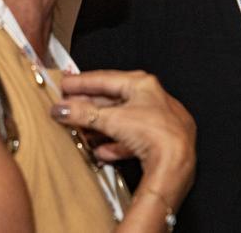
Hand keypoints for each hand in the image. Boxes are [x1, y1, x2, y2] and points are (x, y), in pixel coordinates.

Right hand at [53, 70, 195, 207]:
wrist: (176, 162)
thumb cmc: (156, 133)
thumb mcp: (112, 120)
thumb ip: (84, 113)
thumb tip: (64, 109)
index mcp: (144, 85)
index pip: (106, 78)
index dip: (82, 82)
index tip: (66, 85)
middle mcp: (153, 99)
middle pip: (113, 100)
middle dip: (88, 106)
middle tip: (68, 107)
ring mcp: (156, 121)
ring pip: (121, 121)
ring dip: (99, 127)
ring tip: (81, 130)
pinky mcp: (157, 142)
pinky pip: (130, 140)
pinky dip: (114, 144)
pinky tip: (102, 151)